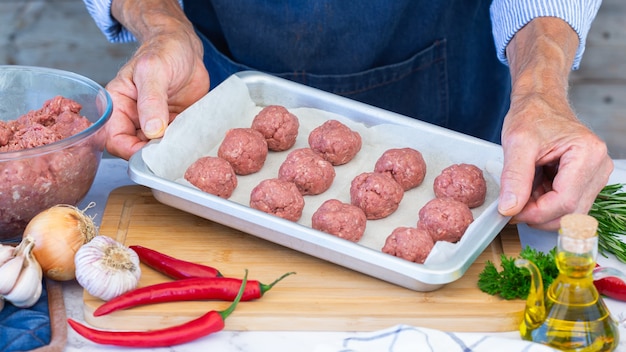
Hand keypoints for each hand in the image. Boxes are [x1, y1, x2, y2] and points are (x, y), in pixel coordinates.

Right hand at [105, 0, 208, 158]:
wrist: (186, 46)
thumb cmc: (163, 50)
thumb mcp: (153, 71)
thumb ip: (151, 101)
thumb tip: (151, 131)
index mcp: (118, 106)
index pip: (115, 140)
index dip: (130, 151)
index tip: (151, 152)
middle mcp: (134, 118)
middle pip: (136, 149)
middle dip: (153, 154)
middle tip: (172, 151)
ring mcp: (155, 123)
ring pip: (157, 149)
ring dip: (170, 151)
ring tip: (185, 146)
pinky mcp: (173, 125)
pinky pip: (176, 142)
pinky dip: (184, 144)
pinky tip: (193, 141)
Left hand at [498, 91, 612, 229]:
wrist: (540, 103)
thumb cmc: (533, 115)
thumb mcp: (517, 143)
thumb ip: (514, 178)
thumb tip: (510, 208)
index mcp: (587, 154)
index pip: (565, 202)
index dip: (536, 213)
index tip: (511, 212)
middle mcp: (598, 167)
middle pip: (570, 212)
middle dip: (538, 215)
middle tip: (512, 206)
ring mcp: (594, 176)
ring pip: (568, 213)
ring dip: (541, 210)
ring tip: (522, 191)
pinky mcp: (586, 181)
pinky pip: (566, 205)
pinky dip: (544, 204)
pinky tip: (531, 189)